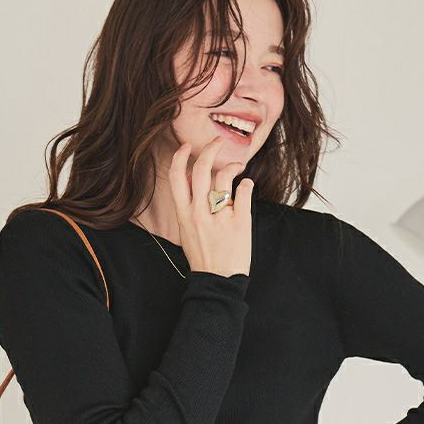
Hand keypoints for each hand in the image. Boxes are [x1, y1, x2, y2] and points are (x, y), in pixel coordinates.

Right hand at [168, 136, 252, 276]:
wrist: (218, 281)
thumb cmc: (204, 256)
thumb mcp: (187, 231)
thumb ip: (189, 206)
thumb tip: (195, 179)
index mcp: (183, 214)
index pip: (177, 176)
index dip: (181, 156)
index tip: (187, 146)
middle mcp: (199, 213)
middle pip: (202, 168)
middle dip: (210, 148)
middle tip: (218, 142)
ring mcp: (219, 217)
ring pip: (224, 176)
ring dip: (232, 166)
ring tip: (238, 167)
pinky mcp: (239, 222)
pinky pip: (244, 191)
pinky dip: (247, 183)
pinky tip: (246, 185)